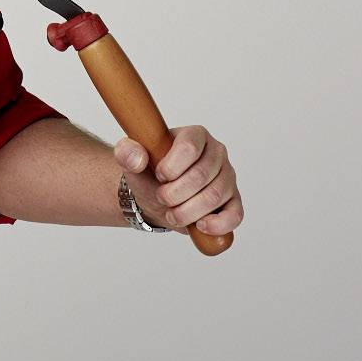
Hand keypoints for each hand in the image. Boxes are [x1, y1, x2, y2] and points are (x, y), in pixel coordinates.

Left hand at [112, 126, 242, 235]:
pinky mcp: (233, 201)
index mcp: (194, 135)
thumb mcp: (131, 160)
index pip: (189, 147)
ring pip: (214, 196)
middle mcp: (216, 153)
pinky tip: (199, 226)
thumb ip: (126, 152)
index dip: (170, 167)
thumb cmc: (148, 173)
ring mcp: (228, 177)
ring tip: (172, 214)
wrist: (155, 195)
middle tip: (161, 198)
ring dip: (188, 211)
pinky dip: (217, 224)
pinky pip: (235, 214)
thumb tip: (137, 157)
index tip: (158, 175)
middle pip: (201, 175)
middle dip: (175, 193)